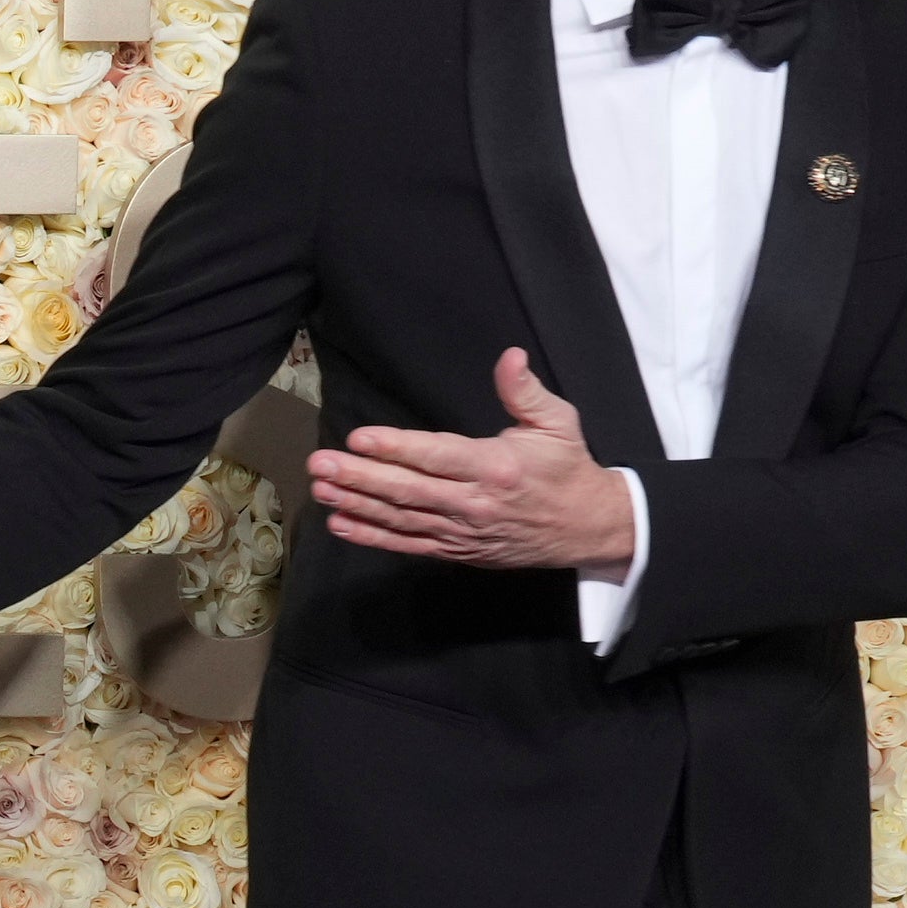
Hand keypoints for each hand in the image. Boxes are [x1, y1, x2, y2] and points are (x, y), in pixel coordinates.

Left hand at [301, 351, 640, 570]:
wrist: (586, 528)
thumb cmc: (567, 468)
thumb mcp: (558, 422)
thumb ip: (525, 391)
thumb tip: (510, 356)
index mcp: (496, 467)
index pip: (437, 456)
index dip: (396, 448)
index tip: (359, 438)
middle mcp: (474, 503)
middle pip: (408, 490)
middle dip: (360, 477)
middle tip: (320, 464)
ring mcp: (462, 531)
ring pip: (401, 519)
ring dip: (357, 504)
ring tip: (321, 488)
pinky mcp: (456, 550)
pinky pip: (408, 545)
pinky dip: (373, 536)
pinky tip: (341, 523)